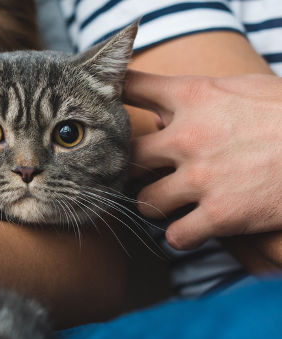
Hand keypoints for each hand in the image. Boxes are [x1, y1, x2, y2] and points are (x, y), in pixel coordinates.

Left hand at [125, 71, 281, 248]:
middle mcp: (188, 135)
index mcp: (194, 95)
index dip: (114, 96)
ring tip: (168, 205)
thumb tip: (166, 110)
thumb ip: (203, 96)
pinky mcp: (221, 215)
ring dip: (154, 207)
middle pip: (127, 156)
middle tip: (142, 176)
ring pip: (145, 203)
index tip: (106, 108)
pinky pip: (177, 237)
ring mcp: (201, 177)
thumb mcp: (246, 89)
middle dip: (130, 169)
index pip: (133, 87)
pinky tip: (192, 230)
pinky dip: (181, 237)